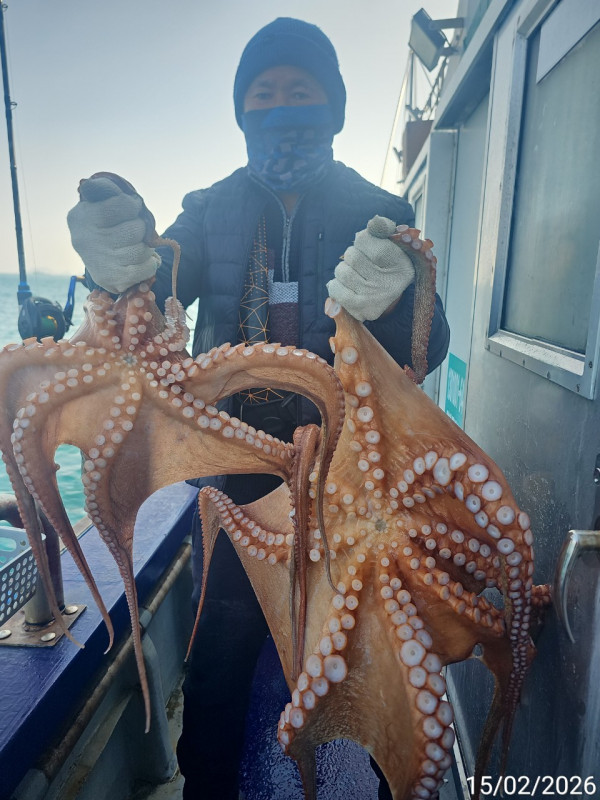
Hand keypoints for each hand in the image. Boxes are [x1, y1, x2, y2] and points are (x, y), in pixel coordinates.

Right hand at [67, 175, 160, 293]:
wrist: (94, 257)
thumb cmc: (101, 224)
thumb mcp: (98, 202)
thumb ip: (108, 190)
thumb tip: (124, 192)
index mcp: (83, 216)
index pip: (122, 205)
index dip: (133, 205)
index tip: (133, 207)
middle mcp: (87, 240)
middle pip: (136, 229)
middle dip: (140, 228)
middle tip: (134, 229)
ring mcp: (99, 262)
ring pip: (142, 250)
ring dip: (146, 247)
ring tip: (136, 245)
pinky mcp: (112, 280)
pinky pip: (146, 268)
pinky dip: (150, 263)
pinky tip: (142, 260)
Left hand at [326, 215, 414, 321]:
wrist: (390, 291)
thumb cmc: (387, 262)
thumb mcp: (391, 241)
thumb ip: (382, 226)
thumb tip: (375, 222)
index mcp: (399, 261)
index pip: (364, 239)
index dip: (362, 240)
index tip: (370, 248)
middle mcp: (389, 282)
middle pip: (351, 255)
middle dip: (352, 255)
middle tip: (362, 263)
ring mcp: (374, 298)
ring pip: (342, 271)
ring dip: (344, 270)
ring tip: (355, 274)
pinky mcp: (360, 310)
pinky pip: (335, 290)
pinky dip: (336, 285)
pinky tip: (347, 286)